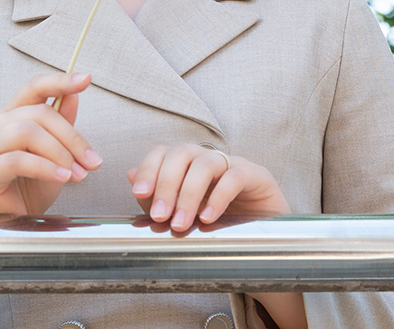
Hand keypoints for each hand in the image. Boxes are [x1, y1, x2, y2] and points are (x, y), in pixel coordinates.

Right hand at [0, 71, 102, 216]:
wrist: (8, 227)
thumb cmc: (28, 191)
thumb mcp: (54, 155)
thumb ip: (61, 125)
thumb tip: (74, 95)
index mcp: (10, 117)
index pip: (33, 88)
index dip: (60, 81)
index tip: (86, 79)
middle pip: (38, 114)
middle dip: (71, 137)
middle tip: (91, 161)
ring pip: (28, 132)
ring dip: (60, 153)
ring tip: (76, 174)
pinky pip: (17, 159)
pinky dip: (45, 167)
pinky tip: (61, 178)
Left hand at [126, 144, 289, 231]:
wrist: (263, 239)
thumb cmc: (220, 223)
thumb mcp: (182, 212)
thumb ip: (157, 195)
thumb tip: (130, 174)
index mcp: (189, 164)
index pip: (164, 152)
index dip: (149, 168)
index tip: (139, 193)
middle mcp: (209, 158)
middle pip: (182, 153)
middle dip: (166, 184)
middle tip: (159, 216)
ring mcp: (234, 164)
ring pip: (206, 164)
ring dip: (188, 194)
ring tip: (180, 223)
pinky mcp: (257, 176)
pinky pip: (236, 176)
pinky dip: (219, 196)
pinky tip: (207, 218)